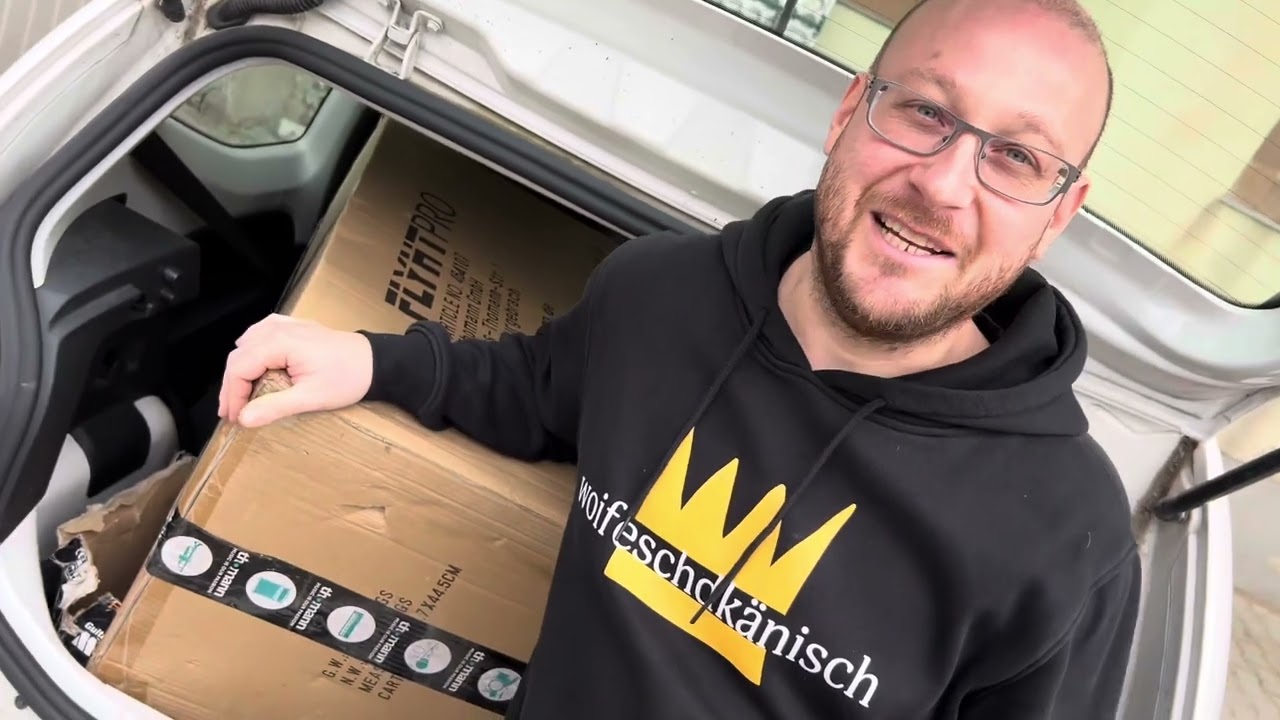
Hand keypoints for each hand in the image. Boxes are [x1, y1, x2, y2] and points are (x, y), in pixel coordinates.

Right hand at [218, 313, 373, 427]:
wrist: (375, 361)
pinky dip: (252, 351)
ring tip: (241, 396)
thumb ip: (275, 407)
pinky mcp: (293, 326)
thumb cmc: (347, 378)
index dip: (232, 395)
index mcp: (279, 343)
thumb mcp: (311, 397)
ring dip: (241, 370)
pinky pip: (261, 334)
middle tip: (233, 413)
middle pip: (239, 356)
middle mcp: (277, 328)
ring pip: (247, 345)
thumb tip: (244, 419)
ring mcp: (285, 324)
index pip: (239, 368)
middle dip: (233, 386)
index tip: (234, 419)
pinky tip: (254, 364)